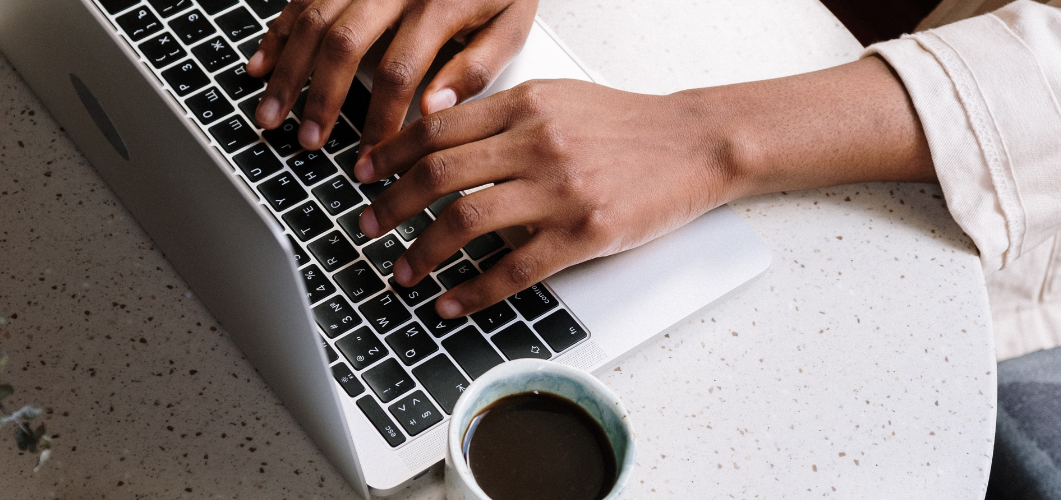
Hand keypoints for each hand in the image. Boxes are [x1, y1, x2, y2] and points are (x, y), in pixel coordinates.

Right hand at [245, 0, 538, 150]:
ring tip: (271, 114)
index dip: (380, 119)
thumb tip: (433, 109)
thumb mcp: (510, 22)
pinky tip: (261, 65)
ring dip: (287, 71)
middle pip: (343, 43)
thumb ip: (477, 67)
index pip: (400, 72)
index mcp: (439, 2)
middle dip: (319, 98)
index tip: (371, 156)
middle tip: (308, 141)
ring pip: (312, 19)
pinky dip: (276, 33)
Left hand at [355, 58, 935, 318]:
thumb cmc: (627, 125)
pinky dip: (473, 290)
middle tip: (367, 227)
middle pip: (437, 175)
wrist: (696, 142)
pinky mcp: (585, 232)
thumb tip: (436, 132)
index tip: (364, 175)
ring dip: (422, 252)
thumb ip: (500, 114)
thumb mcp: (558, 99)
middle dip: (390, 206)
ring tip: (403, 271)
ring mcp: (560, 189)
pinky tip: (452, 302)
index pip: (435, 129)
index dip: (389, 154)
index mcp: (524, 104)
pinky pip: (513, 268)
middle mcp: (536, 141)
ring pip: (465, 221)